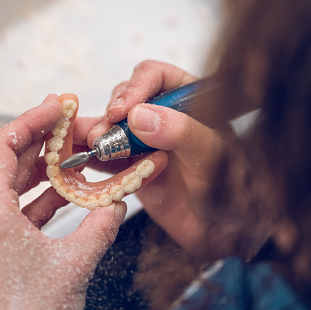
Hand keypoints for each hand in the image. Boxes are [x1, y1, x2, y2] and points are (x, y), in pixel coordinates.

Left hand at [0, 94, 126, 309]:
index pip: (1, 147)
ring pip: (14, 187)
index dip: (30, 120)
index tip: (56, 105)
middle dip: (43, 142)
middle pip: (8, 164)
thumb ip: (103, 224)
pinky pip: (17, 210)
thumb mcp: (78, 263)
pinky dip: (42, 198)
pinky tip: (67, 192)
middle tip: (71, 125)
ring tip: (75, 156)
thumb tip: (118, 202)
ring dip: (45, 171)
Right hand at [83, 61, 259, 259]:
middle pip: (126, 101)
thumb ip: (182, 133)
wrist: (225, 232)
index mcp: (190, 102)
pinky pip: (106, 160)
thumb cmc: (232, 191)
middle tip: (102, 135)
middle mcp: (164, 119)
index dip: (135, 88)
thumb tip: (139, 115)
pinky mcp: (133, 170)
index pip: (157, 77)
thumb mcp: (213, 157)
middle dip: (110, 116)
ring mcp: (146, 144)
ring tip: (80, 145)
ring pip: (111, 129)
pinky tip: (78, 160)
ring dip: (94, 135)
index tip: (121, 111)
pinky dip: (90, 159)